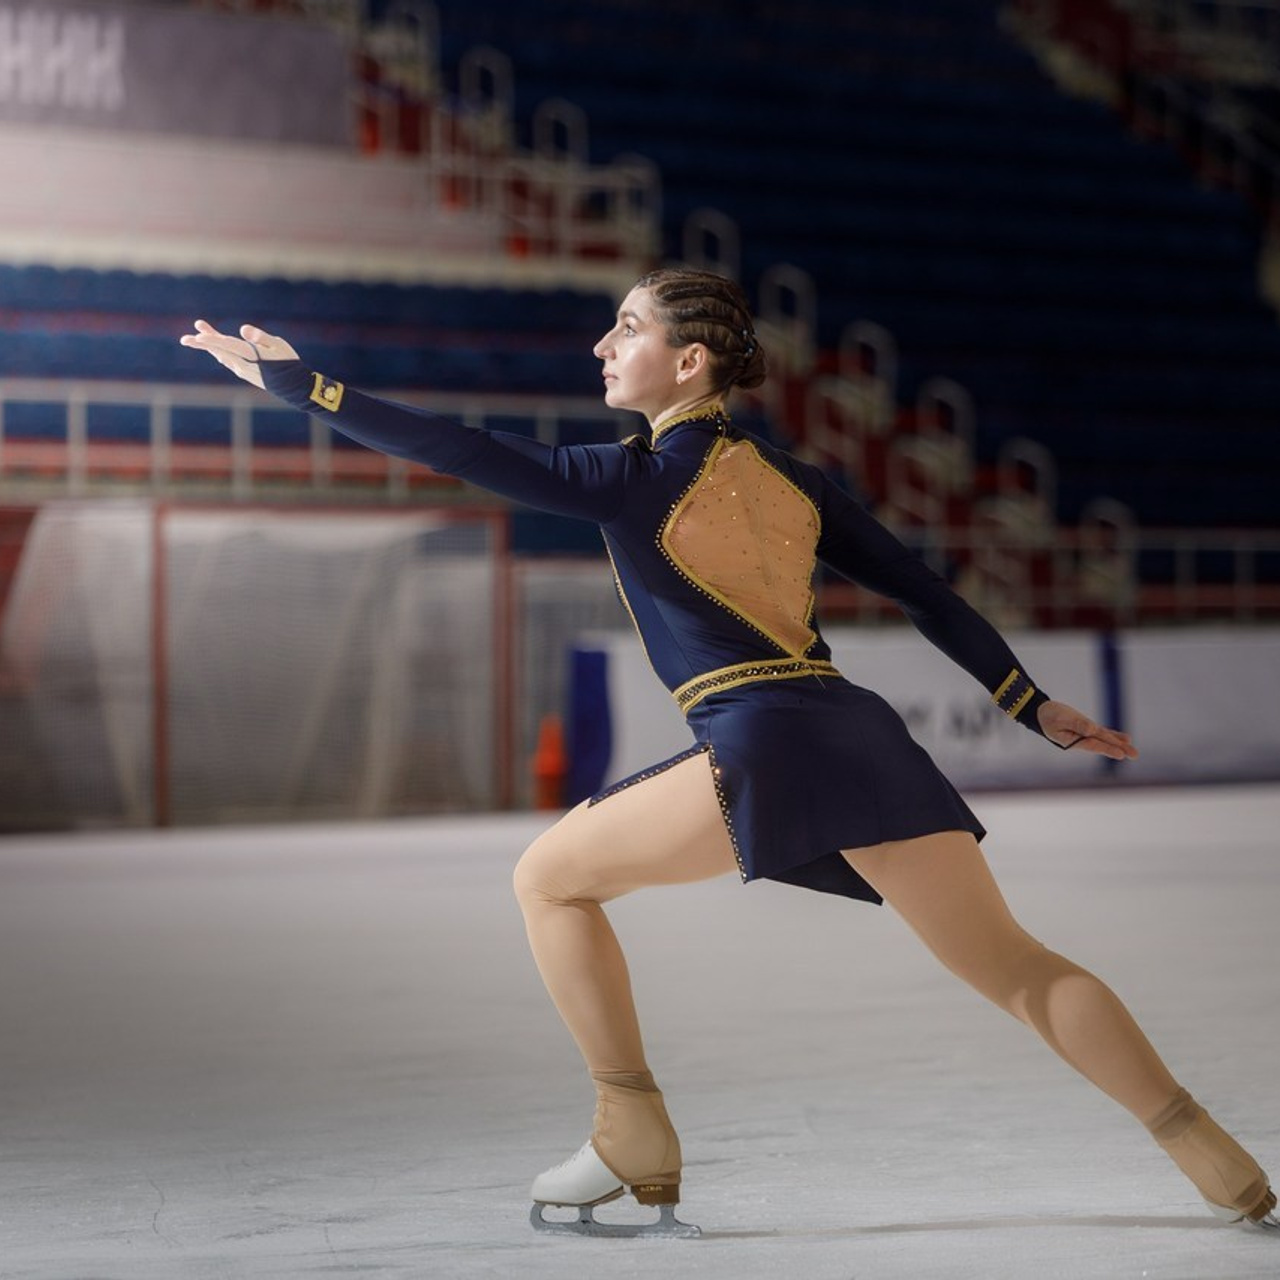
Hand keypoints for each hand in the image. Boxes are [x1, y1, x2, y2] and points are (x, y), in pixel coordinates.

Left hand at [179, 321, 298, 388]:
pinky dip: (218, 351)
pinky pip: (227, 360)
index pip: (228, 346)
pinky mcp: (245, 373)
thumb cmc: (289, 363)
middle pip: (219, 351)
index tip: (198, 335)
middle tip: (184, 339)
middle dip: (202, 343)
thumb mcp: (280, 345)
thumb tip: (243, 329)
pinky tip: (214, 348)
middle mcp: (243, 365)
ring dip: (209, 345)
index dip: (212, 340)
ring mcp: (242, 370)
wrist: (295, 387)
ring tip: (198, 333)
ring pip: (222, 355)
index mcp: (251, 356)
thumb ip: (261, 336)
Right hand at [1037, 699, 1137, 759]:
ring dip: (1118, 745)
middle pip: (1101, 744)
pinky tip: (1125, 739)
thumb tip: (1092, 730)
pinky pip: (1102, 733)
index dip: (1107, 748)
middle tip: (1134, 755)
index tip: (1120, 754)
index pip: (1092, 744)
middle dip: (1118, 749)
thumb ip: (1076, 724)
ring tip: (1132, 751)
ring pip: (1104, 739)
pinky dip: (1113, 736)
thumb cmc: (1049, 716)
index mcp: (1073, 741)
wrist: (1043, 714)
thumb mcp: (1060, 719)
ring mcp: (1085, 735)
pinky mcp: (1087, 729)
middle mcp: (1081, 740)